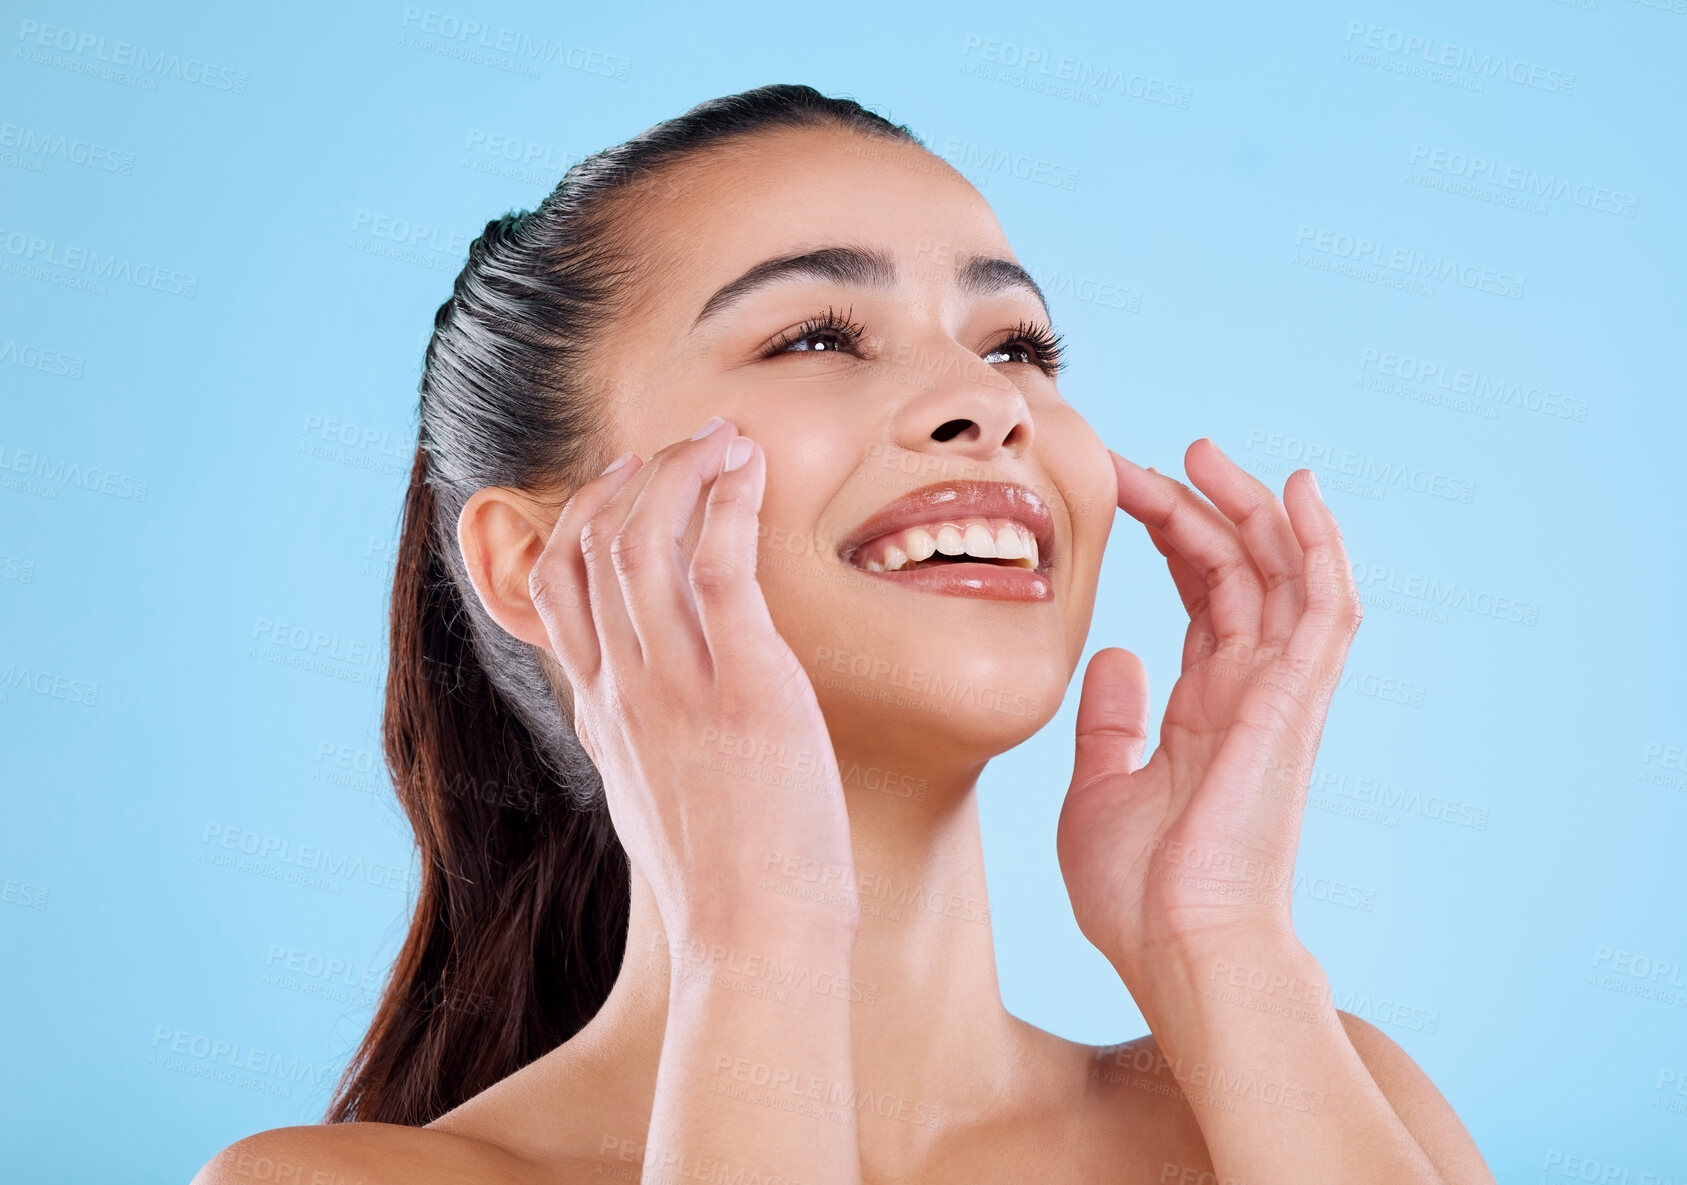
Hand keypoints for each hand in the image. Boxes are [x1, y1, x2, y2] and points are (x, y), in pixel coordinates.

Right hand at [527, 419, 855, 940]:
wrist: (755, 944)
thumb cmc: (727, 883)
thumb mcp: (658, 800)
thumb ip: (647, 739)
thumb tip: (664, 710)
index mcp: (601, 713)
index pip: (557, 586)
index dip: (584, 516)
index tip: (627, 481)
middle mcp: (623, 691)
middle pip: (590, 546)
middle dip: (628, 477)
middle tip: (680, 445)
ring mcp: (676, 687)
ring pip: (644, 539)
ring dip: (681, 470)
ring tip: (724, 441)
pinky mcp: (744, 687)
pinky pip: (720, 564)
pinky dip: (729, 500)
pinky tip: (751, 471)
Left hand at [1055, 438, 1361, 980]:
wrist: (1180, 949)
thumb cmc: (1140, 893)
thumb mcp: (1098, 789)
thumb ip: (1109, 721)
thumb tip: (1115, 655)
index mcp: (1205, 710)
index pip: (1204, 599)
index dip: (1174, 539)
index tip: (1124, 490)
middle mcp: (1249, 693)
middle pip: (1238, 573)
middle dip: (1198, 508)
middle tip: (1151, 459)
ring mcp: (1279, 695)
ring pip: (1282, 575)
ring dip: (1250, 509)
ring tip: (1205, 454)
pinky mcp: (1296, 701)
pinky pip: (1323, 607)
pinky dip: (1319, 546)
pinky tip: (1297, 489)